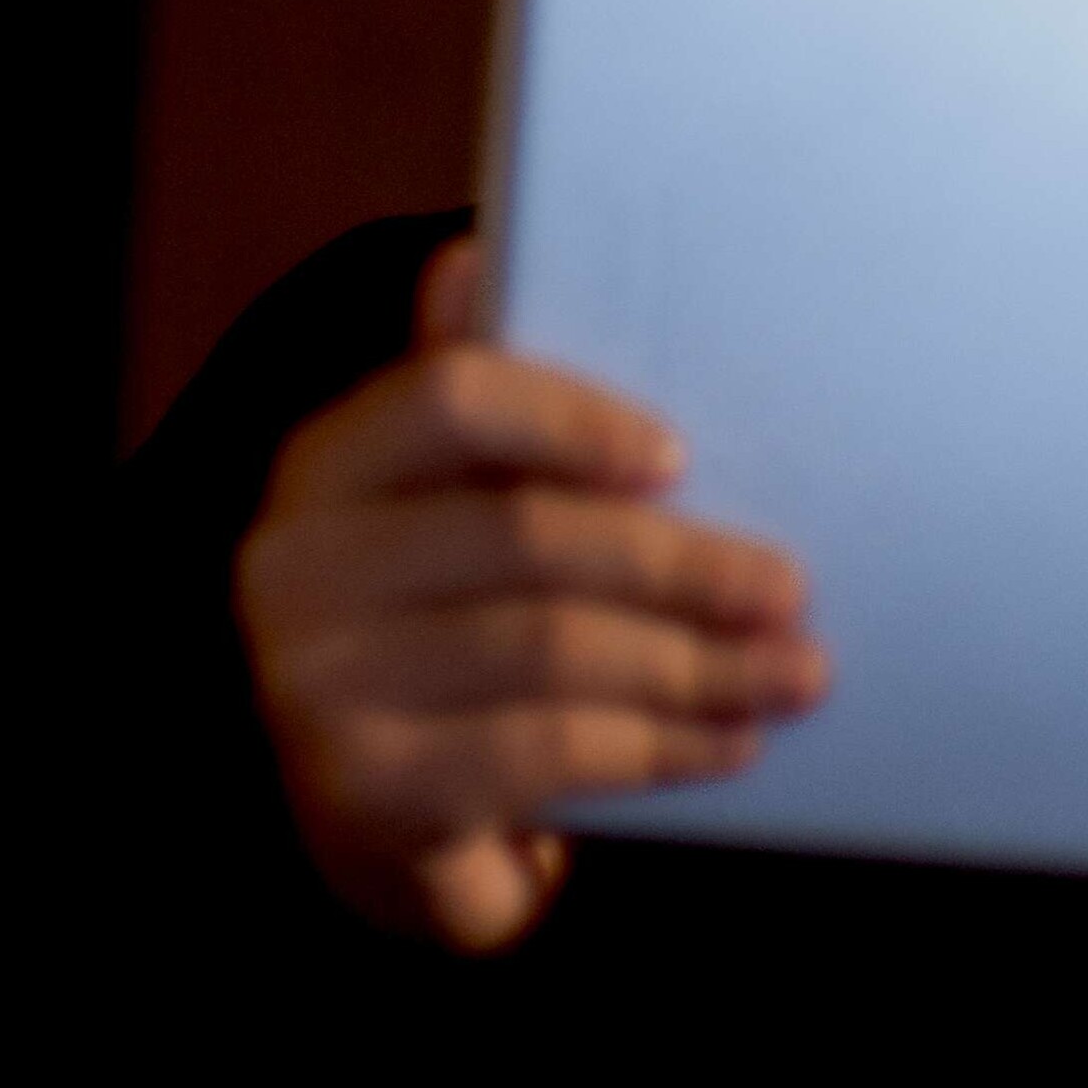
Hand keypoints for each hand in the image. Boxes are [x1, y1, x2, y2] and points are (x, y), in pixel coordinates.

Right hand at [232, 232, 826, 952]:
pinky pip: (545, 752)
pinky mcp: (361, 791)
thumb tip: (469, 259)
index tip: (681, 458)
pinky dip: (656, 747)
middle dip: (681, 563)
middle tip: (789, 589)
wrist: (378, 828)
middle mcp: (294, 567)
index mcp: (327, 466)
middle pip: (524, 534)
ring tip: (792, 672)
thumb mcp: (457, 519)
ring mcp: (313, 685)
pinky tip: (727, 742)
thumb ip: (481, 410)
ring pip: (549, 647)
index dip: (574, 418)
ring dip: (695, 663)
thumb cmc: (444, 638)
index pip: (450, 398)